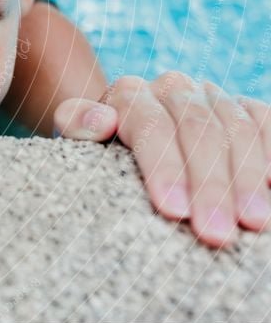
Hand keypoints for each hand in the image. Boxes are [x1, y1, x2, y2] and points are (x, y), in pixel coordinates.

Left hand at [53, 72, 270, 247]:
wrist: (119, 132)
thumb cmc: (94, 148)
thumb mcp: (71, 136)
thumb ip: (74, 123)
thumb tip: (100, 121)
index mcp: (129, 93)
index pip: (150, 126)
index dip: (164, 168)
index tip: (173, 211)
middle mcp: (173, 88)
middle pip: (198, 130)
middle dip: (210, 185)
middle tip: (216, 234)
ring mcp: (211, 96)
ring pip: (237, 129)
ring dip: (248, 178)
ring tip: (254, 224)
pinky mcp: (243, 108)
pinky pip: (266, 123)